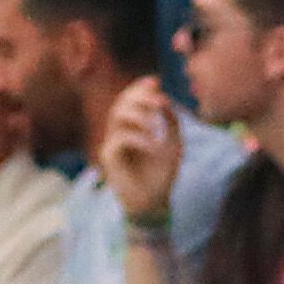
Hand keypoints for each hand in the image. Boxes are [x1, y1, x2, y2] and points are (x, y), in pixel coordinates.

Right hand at [98, 75, 180, 218]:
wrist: (154, 203)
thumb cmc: (162, 175)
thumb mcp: (174, 143)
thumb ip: (170, 122)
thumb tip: (164, 99)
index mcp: (132, 128)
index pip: (129, 100)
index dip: (139, 87)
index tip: (156, 80)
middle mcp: (118, 134)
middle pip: (120, 104)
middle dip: (141, 97)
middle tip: (160, 102)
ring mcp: (111, 145)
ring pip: (117, 116)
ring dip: (139, 115)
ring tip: (156, 127)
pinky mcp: (109, 159)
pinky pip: (120, 139)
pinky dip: (139, 139)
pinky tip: (154, 148)